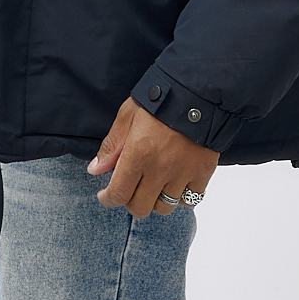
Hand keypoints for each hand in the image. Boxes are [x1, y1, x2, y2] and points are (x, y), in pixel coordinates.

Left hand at [88, 99, 220, 219]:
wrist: (199, 92)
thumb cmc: (161, 100)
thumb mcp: (127, 115)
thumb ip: (111, 145)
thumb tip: (95, 170)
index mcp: (139, 154)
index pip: (118, 194)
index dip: (109, 200)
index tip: (106, 196)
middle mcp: (160, 169)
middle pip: (140, 208)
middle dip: (130, 202)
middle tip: (130, 189)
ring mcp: (183, 173)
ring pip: (165, 207)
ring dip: (155, 200)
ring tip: (154, 186)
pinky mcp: (202, 173)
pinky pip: (190, 200)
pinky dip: (181, 196)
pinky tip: (176, 183)